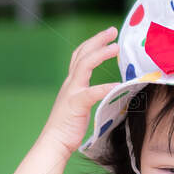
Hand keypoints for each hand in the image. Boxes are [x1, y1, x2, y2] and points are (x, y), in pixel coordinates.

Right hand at [40, 27, 124, 153]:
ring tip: (116, 46)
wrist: (54, 143)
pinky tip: (119, 85)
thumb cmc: (68, 128)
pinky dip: (105, 87)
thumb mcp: (79, 105)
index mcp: (71, 83)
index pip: (80, 55)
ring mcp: (71, 92)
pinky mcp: (76, 104)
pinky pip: (92, 92)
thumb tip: (112, 91)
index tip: (108, 36)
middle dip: (98, 39)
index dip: (94, 43)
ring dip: (101, 53)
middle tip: (113, 30)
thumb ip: (90, 94)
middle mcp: (70, 83)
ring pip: (85, 64)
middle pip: (82, 53)